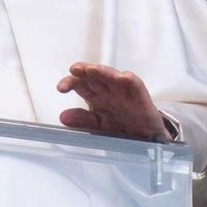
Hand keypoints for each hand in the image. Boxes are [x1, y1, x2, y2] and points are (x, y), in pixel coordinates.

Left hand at [56, 62, 170, 140]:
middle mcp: (108, 90)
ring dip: (103, 71)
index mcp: (95, 95)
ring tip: (93, 69)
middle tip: (75, 70)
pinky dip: (130, 80)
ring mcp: (124, 92)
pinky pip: (135, 86)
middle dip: (84, 71)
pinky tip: (123, 77)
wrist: (144, 137)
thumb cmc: (120, 126)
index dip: (70, 83)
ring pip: (113, 76)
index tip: (61, 88)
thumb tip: (63, 117)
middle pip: (94, 76)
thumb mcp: (98, 126)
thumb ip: (82, 120)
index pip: (80, 84)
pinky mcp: (140, 97)